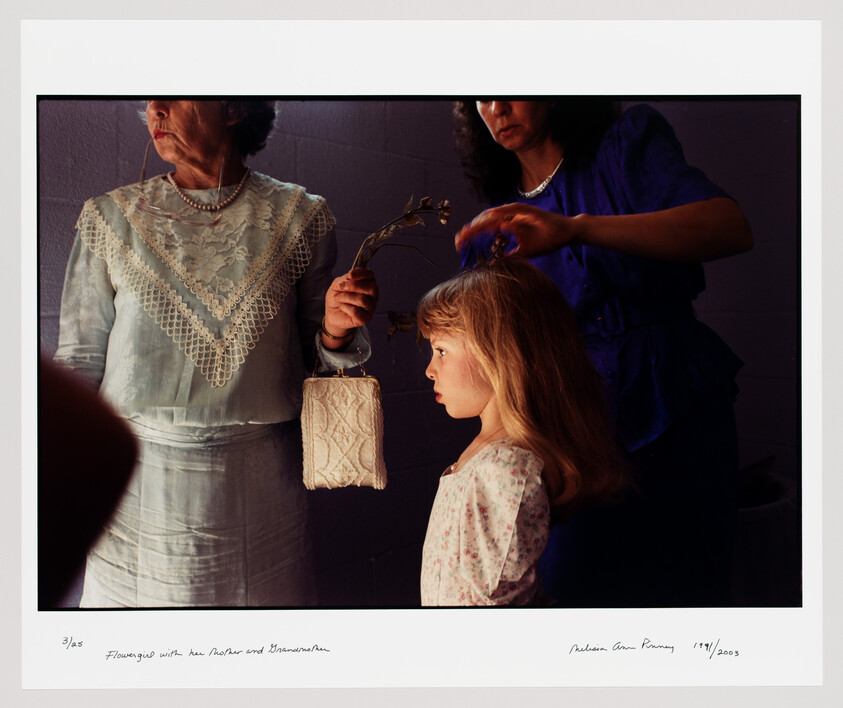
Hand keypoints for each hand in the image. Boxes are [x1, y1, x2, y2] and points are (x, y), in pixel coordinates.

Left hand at [323, 268, 378, 341]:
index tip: (350, 275)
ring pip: (362, 300)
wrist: (332, 314)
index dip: (361, 273)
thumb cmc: (337, 297)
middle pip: (371, 288)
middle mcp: (372, 295)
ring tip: (338, 298)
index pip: (370, 275)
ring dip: (346, 297)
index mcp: (367, 283)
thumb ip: (345, 279)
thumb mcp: (337, 284)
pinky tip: (342, 307)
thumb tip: (351, 276)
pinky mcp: (365, 318)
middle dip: (353, 286)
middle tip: (341, 287)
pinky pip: (356, 312)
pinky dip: (345, 307)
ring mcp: (370, 307)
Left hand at [454, 203, 576, 258]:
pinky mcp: (529, 210)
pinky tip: (491, 217)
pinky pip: (513, 210)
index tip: (460, 245)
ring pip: (496, 216)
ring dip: (482, 222)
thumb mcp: (523, 253)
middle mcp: (510, 218)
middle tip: (459, 239)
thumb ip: (508, 257)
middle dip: (472, 230)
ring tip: (469, 230)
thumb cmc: (546, 241)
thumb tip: (492, 264)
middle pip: (486, 222)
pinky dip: (502, 213)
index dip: (472, 237)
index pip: (486, 231)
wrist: (565, 234)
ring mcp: (519, 214)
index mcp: (508, 227)